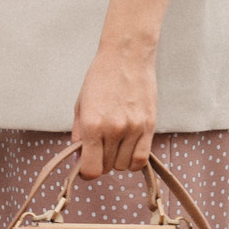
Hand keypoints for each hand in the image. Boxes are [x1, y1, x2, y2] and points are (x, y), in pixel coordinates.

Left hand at [72, 35, 156, 181]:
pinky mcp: (149, 126)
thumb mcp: (80, 105)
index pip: (91, 169)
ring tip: (114, 142)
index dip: (87, 172)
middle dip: (100, 161)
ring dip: (116, 159)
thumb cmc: (100, 78)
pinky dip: (133, 159)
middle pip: (106, 167)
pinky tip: (128, 148)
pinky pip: (142, 159)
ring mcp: (133, 129)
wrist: (126, 57)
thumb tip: (80, 160)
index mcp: (92, 125)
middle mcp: (114, 130)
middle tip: (100, 147)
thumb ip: (79, 135)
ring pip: (123, 165)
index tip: (86, 166)